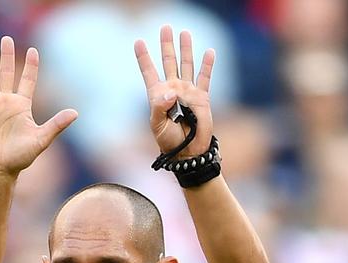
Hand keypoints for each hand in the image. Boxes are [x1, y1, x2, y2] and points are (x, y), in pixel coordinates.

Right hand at [0, 36, 77, 177]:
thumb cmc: (20, 157)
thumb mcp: (41, 139)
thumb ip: (56, 125)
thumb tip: (76, 113)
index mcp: (22, 106)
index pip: (27, 80)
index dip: (31, 66)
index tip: (34, 50)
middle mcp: (6, 102)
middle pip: (7, 74)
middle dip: (8, 56)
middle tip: (7, 38)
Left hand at [136, 26, 215, 158]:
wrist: (187, 150)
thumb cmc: (168, 140)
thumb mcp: (157, 125)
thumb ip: (159, 108)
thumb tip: (170, 91)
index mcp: (157, 95)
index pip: (149, 72)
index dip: (143, 58)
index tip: (138, 42)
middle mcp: (173, 89)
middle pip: (169, 62)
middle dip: (167, 45)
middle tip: (165, 27)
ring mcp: (188, 91)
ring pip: (187, 65)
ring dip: (186, 49)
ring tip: (185, 32)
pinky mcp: (202, 97)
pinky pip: (205, 77)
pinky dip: (208, 65)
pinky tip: (209, 51)